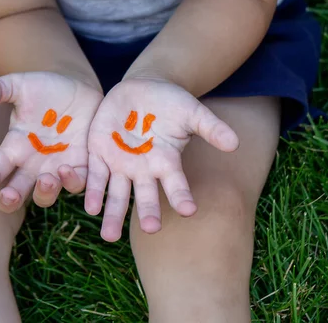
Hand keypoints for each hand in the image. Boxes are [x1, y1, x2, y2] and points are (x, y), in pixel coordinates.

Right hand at [0, 72, 102, 212]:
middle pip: (16, 193)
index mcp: (14, 149)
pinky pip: (77, 183)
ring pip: (46, 195)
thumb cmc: (44, 90)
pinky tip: (67, 168)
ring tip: (46, 179)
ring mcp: (56, 169)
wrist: (79, 89)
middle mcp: (32, 166)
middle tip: (9, 196)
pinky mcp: (82, 167)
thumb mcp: (21, 85)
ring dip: (44, 192)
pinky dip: (72, 181)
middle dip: (10, 199)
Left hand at [85, 78, 238, 240]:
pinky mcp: (99, 154)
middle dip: (147, 213)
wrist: (142, 90)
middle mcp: (143, 170)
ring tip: (109, 237)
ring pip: (116, 195)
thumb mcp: (192, 111)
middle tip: (151, 229)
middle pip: (145, 196)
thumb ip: (211, 127)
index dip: (181, 196)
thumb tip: (236, 143)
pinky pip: (95, 176)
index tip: (189, 210)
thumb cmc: (172, 103)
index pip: (176, 184)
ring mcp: (120, 165)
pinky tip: (91, 208)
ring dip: (112, 214)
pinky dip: (92, 190)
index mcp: (167, 162)